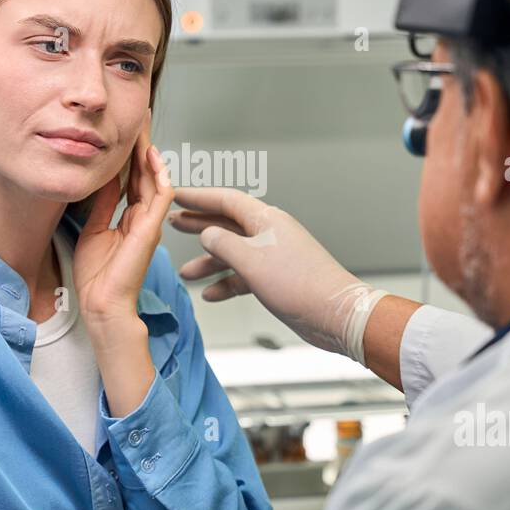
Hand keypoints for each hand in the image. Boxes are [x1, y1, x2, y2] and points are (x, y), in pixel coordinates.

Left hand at [73, 108, 174, 326]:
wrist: (101, 304)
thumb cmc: (97, 277)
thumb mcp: (93, 229)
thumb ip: (103, 205)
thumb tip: (104, 179)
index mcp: (130, 219)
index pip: (134, 179)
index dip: (131, 154)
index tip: (127, 131)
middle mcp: (143, 218)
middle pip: (146, 173)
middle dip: (143, 144)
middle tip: (142, 117)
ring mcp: (150, 223)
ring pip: (155, 179)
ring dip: (150, 153)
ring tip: (145, 128)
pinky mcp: (151, 229)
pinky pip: (162, 196)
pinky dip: (159, 175)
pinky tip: (152, 157)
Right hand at [167, 187, 382, 357]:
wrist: (335, 314)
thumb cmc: (300, 284)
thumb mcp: (251, 261)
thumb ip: (223, 244)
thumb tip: (207, 234)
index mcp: (266, 220)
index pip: (225, 200)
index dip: (199, 197)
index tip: (177, 195)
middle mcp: (269, 234)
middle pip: (227, 223)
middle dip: (199, 224)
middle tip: (173, 222)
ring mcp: (273, 257)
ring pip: (233, 253)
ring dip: (208, 263)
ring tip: (184, 272)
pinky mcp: (276, 279)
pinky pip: (244, 275)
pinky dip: (226, 283)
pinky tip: (210, 294)